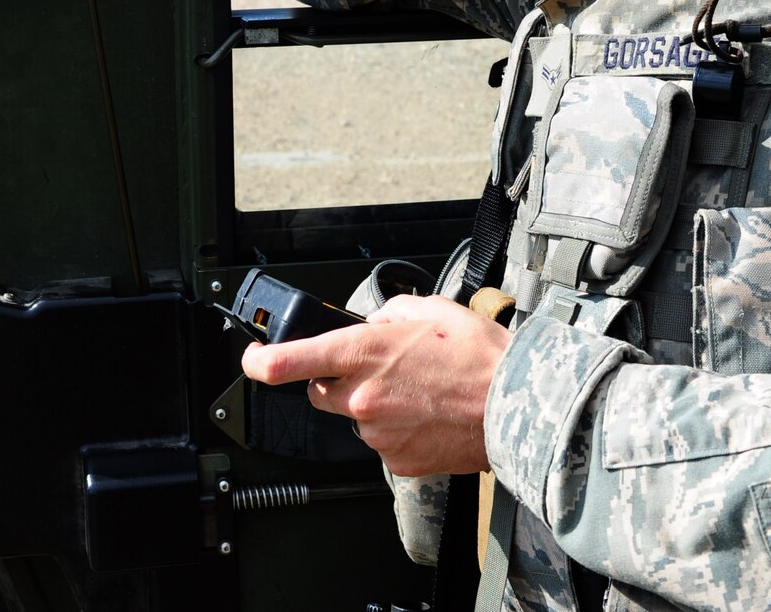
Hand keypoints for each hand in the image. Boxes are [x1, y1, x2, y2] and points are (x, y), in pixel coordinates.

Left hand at [240, 295, 508, 475]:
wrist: (517, 404)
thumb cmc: (479, 356)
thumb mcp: (428, 310)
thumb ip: (386, 316)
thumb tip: (370, 327)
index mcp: (362, 353)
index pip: (286, 363)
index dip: (258, 360)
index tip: (253, 358)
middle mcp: (362, 397)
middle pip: (319, 393)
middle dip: (337, 381)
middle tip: (377, 371)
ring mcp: (377, 434)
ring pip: (355, 418)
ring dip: (374, 406)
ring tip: (418, 393)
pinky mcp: (395, 462)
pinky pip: (381, 443)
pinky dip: (396, 430)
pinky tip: (425, 416)